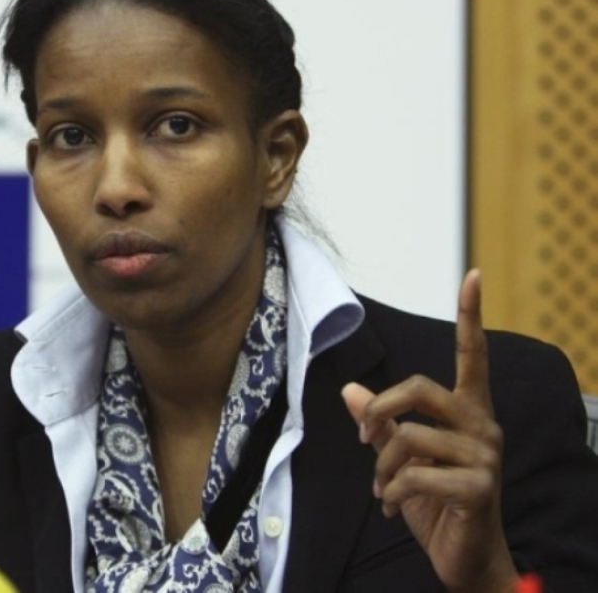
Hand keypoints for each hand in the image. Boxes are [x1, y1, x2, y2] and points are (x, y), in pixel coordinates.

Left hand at [341, 270, 518, 592]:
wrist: (467, 558)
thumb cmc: (438, 502)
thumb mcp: (402, 459)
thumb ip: (381, 424)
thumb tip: (349, 389)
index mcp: (468, 412)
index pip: (471, 355)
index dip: (471, 315)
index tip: (473, 275)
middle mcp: (482, 426)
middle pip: (420, 387)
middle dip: (380, 408)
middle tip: (362, 436)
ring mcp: (485, 456)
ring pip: (407, 437)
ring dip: (380, 468)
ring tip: (382, 490)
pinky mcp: (478, 487)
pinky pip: (414, 475)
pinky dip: (392, 494)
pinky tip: (394, 508)